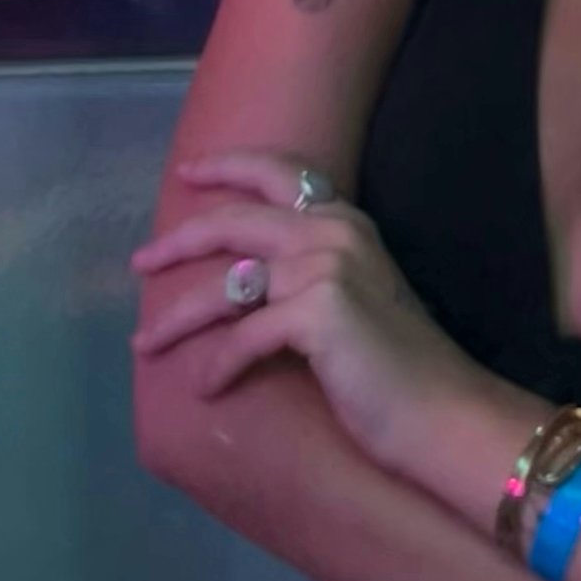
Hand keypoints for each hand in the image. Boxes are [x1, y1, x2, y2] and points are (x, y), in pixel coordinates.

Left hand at [131, 152, 488, 473]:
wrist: (441, 413)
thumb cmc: (398, 369)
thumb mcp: (354, 301)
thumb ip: (309, 275)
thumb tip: (241, 282)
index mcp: (346, 224)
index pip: (281, 172)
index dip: (229, 166)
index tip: (188, 174)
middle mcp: (334, 232)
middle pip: (234, 222)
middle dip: (177, 242)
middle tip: (139, 263)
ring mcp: (326, 267)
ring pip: (224, 287)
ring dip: (176, 319)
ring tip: (145, 343)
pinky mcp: (316, 311)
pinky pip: (241, 338)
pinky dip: (217, 367)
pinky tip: (207, 389)